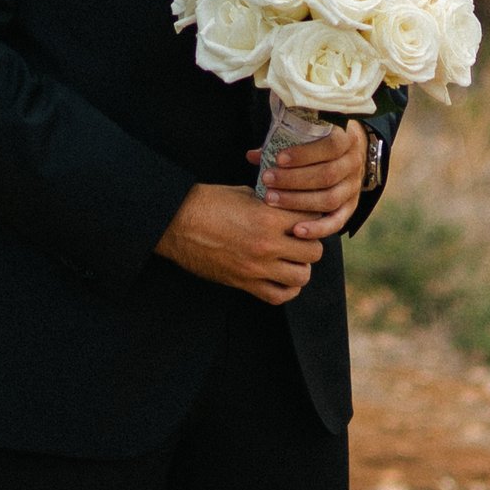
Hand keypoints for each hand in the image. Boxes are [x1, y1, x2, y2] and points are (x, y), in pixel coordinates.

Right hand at [158, 181, 329, 307]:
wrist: (176, 223)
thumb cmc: (206, 203)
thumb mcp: (244, 193)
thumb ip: (271, 202)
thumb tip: (288, 205)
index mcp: (268, 217)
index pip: (312, 220)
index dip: (313, 217)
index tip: (307, 217)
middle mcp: (267, 245)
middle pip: (314, 251)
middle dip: (311, 243)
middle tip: (301, 238)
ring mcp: (256, 267)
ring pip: (301, 276)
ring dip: (301, 267)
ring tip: (292, 259)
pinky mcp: (244, 283)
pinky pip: (278, 296)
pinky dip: (286, 289)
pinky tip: (282, 278)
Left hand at [248, 119, 367, 240]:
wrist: (346, 155)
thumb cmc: (318, 144)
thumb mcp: (306, 138)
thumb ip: (282, 144)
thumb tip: (252, 155)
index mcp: (346, 140)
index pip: (330, 146)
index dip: (304, 154)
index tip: (278, 159)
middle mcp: (354, 164)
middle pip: (327, 174)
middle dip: (294, 179)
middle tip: (267, 180)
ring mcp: (353, 187)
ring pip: (330, 199)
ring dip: (298, 201)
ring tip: (272, 199)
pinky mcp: (350, 207)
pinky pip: (337, 222)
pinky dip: (317, 228)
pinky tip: (296, 230)